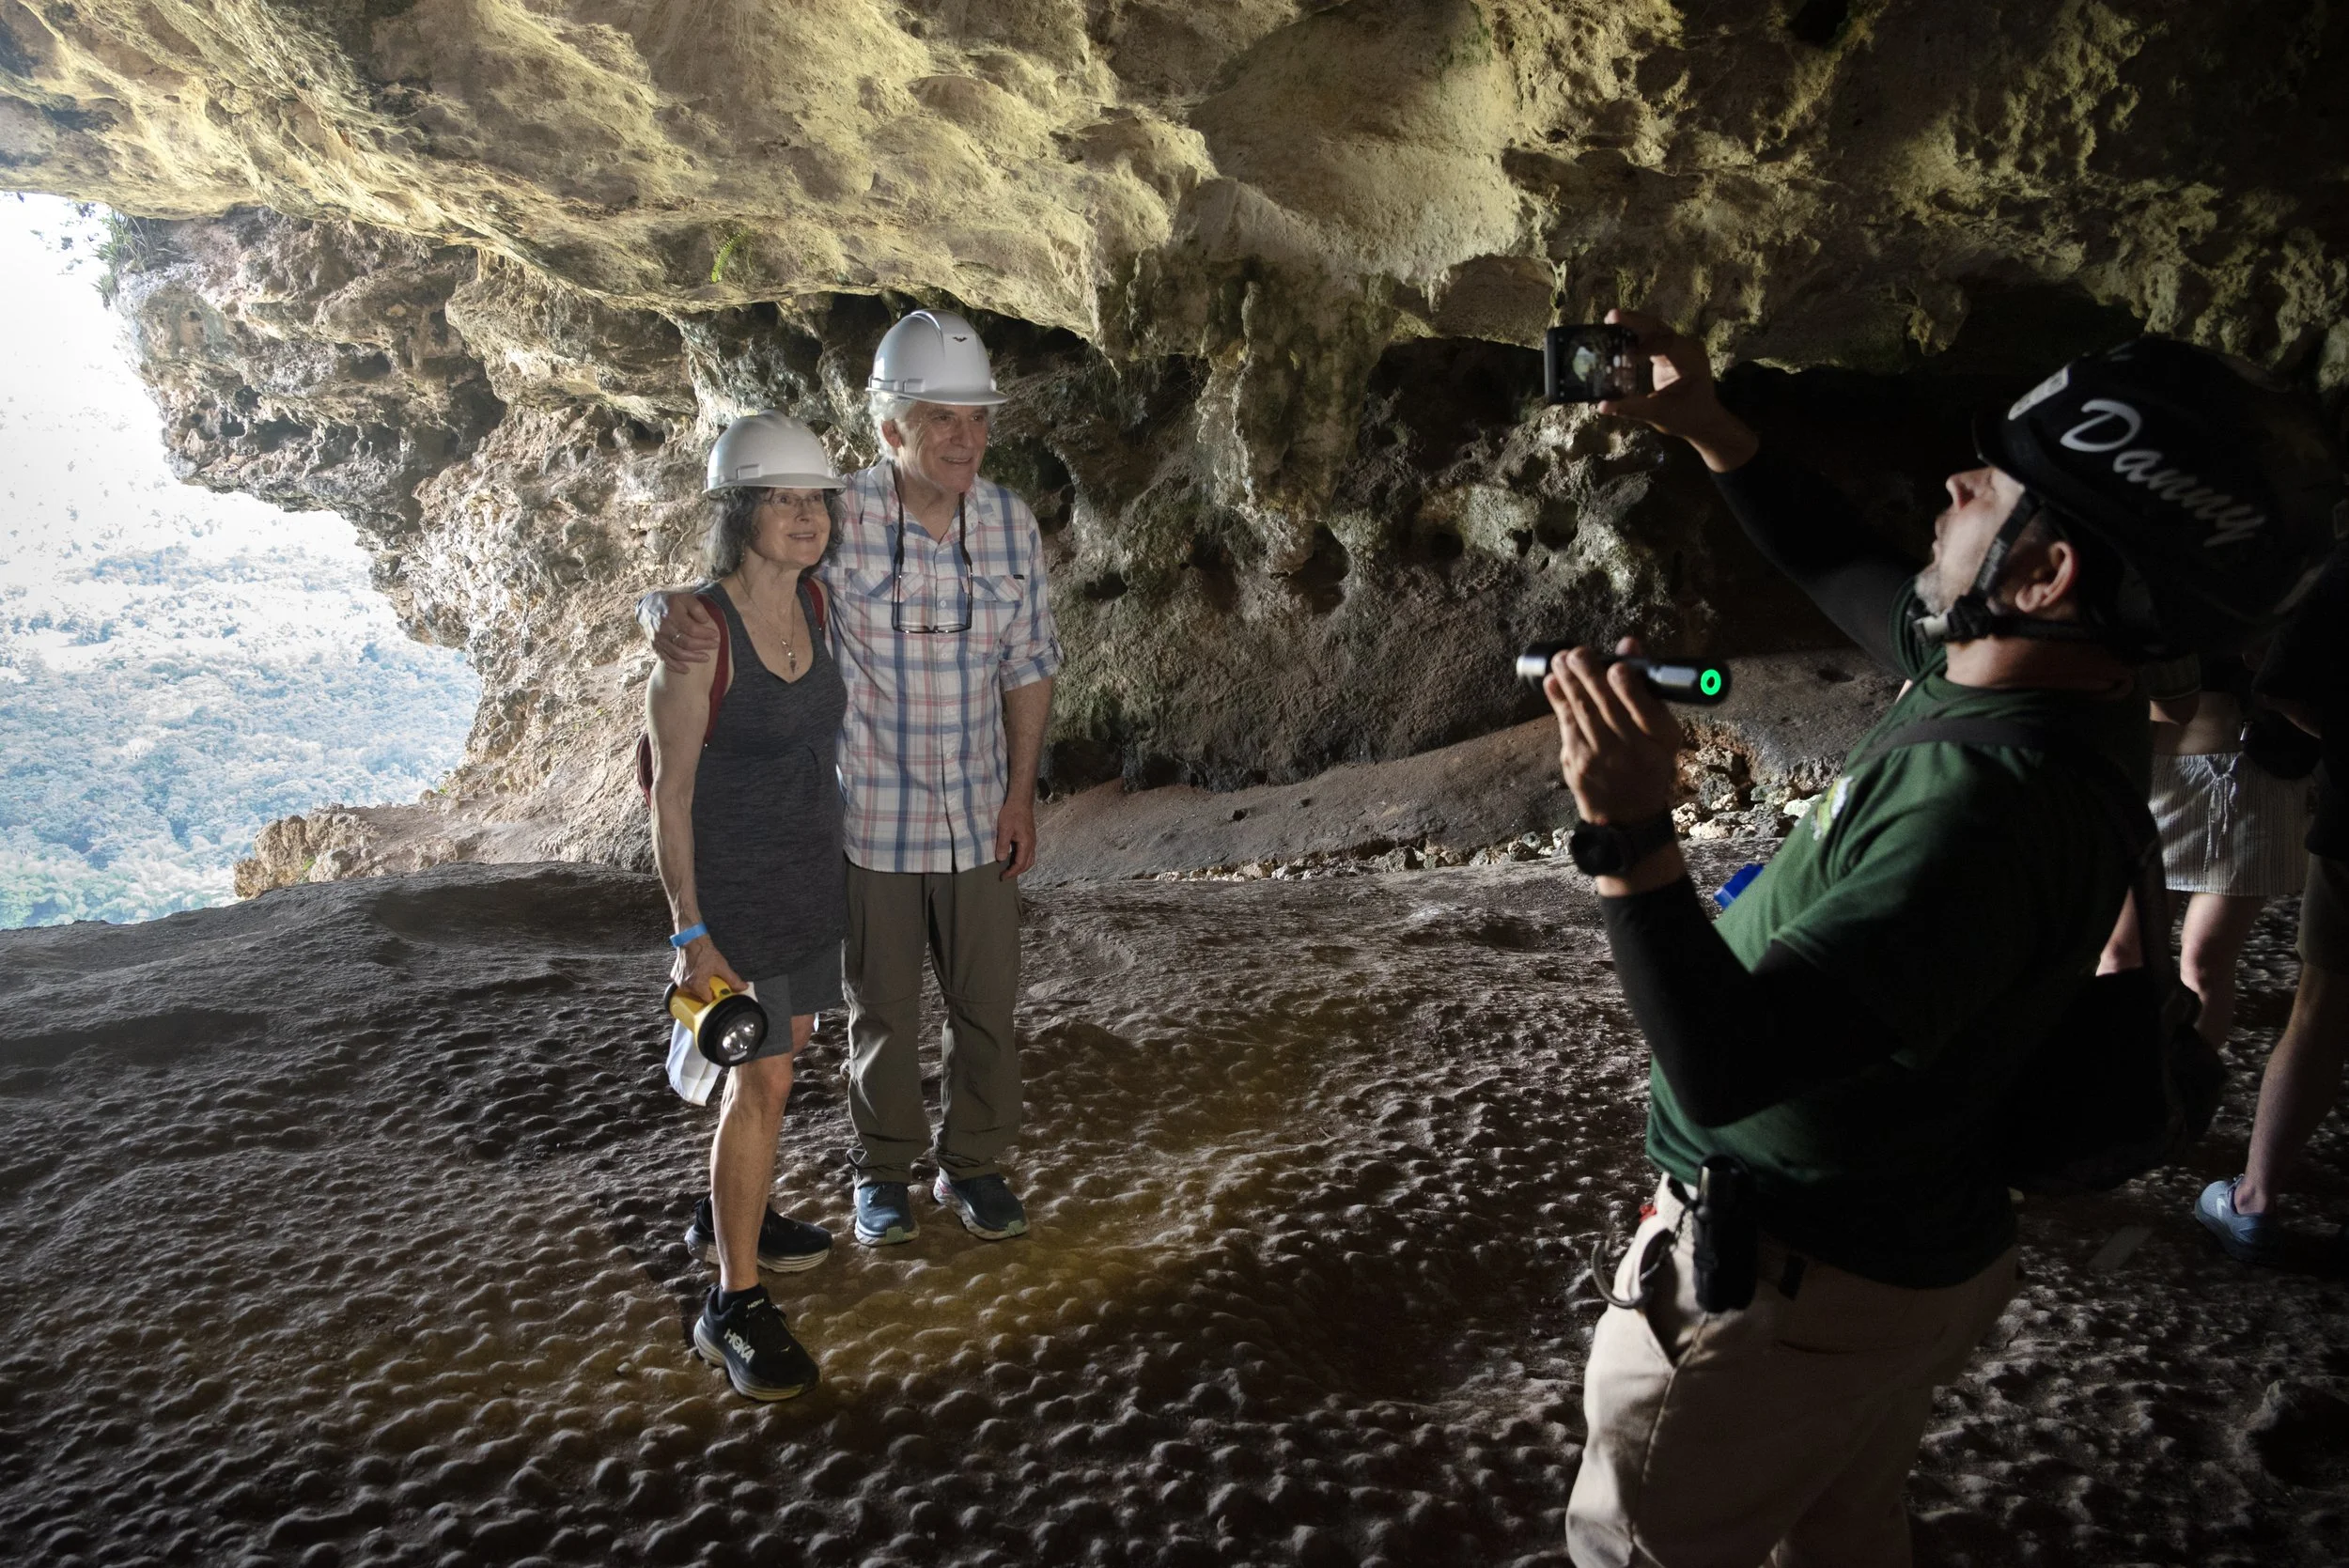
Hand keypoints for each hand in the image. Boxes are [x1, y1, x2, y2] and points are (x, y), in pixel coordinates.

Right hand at [646, 590, 720, 673]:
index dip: (705, 634)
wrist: (647, 607)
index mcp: (672, 614)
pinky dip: (676, 667)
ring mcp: (658, 639)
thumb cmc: (671, 602)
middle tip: (715, 646)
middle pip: (685, 642)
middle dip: (702, 646)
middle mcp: (663, 627)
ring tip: (706, 658)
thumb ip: (696, 607)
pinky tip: (687, 670)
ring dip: (693, 658)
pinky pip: (665, 659)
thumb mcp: (684, 597)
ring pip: (676, 653)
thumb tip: (706, 621)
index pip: (691, 628)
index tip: (715, 635)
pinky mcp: (655, 646)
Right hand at [671, 936, 745, 1002]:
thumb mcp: (722, 966)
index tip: (718, 989)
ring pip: (692, 990)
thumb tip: (743, 987)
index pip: (708, 1000)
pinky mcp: (675, 976)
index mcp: (697, 986)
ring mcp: (679, 981)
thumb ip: (733, 979)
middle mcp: (686, 985)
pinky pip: (685, 983)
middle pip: (700, 995)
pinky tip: (696, 972)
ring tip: (703, 973)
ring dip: (698, 985)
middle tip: (711, 979)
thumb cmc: (704, 952)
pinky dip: (691, 980)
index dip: (715, 995)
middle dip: (707, 989)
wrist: (692, 940)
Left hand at [995, 797, 1037, 878]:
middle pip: (1027, 864)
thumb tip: (1001, 859)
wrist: (1020, 801)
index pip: (1020, 864)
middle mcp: (1032, 844)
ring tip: (1010, 870)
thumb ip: (1003, 845)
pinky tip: (1014, 858)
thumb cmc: (1012, 813)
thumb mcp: (1004, 829)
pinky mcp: (1030, 837)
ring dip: (1021, 867)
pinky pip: (1029, 854)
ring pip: (1030, 860)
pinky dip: (1022, 860)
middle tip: (1005, 876)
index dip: (1011, 872)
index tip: (1002, 877)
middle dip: (1017, 872)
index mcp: (1026, 844)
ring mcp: (1032, 841)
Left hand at [1544, 637, 1683, 824]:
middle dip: (1590, 677)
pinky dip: (1558, 701)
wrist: (1627, 814)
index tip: (1616, 667)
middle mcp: (1633, 751)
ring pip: (1583, 714)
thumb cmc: (1647, 762)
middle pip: (1608, 709)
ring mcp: (1602, 760)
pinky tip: (1553, 682)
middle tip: (1577, 653)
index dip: (1629, 690)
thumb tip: (1628, 644)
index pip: (1645, 712)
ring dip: (1569, 683)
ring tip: (1561, 659)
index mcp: (1661, 740)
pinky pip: (1566, 726)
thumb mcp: (1661, 731)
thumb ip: (1646, 687)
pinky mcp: (1578, 764)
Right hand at [1597, 308, 1757, 472]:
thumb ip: (1631, 408)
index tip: (1626, 355)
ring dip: (1633, 324)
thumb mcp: (1659, 415)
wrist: (1703, 419)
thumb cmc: (1686, 417)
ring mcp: (1679, 346)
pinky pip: (1652, 336)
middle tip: (1611, 316)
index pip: (1667, 344)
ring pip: (1655, 328)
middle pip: (1659, 328)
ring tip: (1611, 318)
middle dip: (1635, 322)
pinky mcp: (1670, 350)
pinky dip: (1636, 335)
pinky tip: (1617, 333)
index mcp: (1690, 361)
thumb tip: (1602, 406)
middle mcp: (1687, 347)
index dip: (1646, 346)